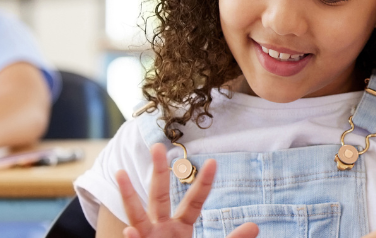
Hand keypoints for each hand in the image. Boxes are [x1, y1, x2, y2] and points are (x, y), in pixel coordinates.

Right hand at [114, 143, 258, 237]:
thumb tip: (255, 225)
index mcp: (180, 227)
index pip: (194, 201)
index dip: (204, 183)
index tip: (214, 162)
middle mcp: (160, 229)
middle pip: (159, 196)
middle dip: (159, 172)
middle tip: (157, 145)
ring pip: (136, 215)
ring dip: (128, 195)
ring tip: (120, 173)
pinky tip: (129, 230)